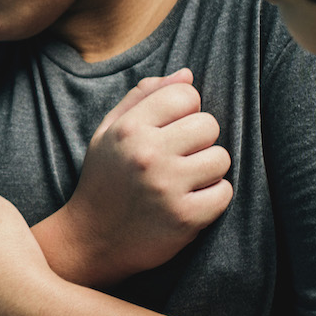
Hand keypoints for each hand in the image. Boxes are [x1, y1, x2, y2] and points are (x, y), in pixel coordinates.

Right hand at [43, 69, 232, 282]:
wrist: (91, 241)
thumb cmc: (104, 181)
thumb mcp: (109, 132)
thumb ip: (143, 98)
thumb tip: (187, 74)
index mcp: (129, 128)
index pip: (186, 94)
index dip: (185, 111)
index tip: (172, 131)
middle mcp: (147, 154)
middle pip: (208, 124)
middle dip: (199, 141)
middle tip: (180, 159)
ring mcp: (167, 187)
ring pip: (221, 158)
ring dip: (209, 170)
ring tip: (185, 181)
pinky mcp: (184, 218)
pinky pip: (225, 192)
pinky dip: (213, 198)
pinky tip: (190, 202)